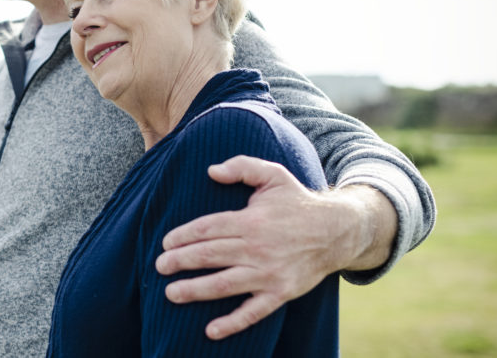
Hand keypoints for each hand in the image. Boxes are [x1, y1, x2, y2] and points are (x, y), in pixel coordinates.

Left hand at [155, 155, 394, 339]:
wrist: (337, 231)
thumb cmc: (297, 202)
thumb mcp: (273, 174)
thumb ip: (242, 166)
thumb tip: (211, 170)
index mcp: (251, 220)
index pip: (207, 228)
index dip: (183, 236)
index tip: (165, 243)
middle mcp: (257, 248)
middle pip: (209, 256)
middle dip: (179, 262)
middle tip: (159, 267)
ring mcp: (268, 273)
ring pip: (223, 284)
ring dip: (194, 290)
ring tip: (170, 294)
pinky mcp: (280, 293)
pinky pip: (253, 312)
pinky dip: (232, 323)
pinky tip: (210, 331)